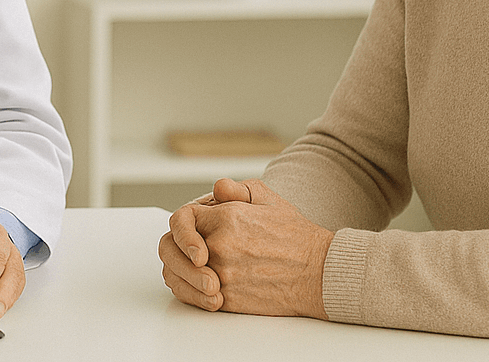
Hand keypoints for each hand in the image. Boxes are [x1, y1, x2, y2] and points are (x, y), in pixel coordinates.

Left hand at [159, 177, 331, 317]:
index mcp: (226, 218)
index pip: (180, 220)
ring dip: (180, 273)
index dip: (181, 228)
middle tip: (187, 254)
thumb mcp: (267, 198)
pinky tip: (202, 288)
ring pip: (178, 276)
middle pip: (170, 250)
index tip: (191, 234)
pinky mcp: (227, 299)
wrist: (318, 271)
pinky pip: (193, 298)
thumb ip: (235, 190)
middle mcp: (220, 246)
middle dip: (174, 251)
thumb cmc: (294, 235)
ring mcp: (222, 274)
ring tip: (194, 271)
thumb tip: (216, 189)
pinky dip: (191, 294)